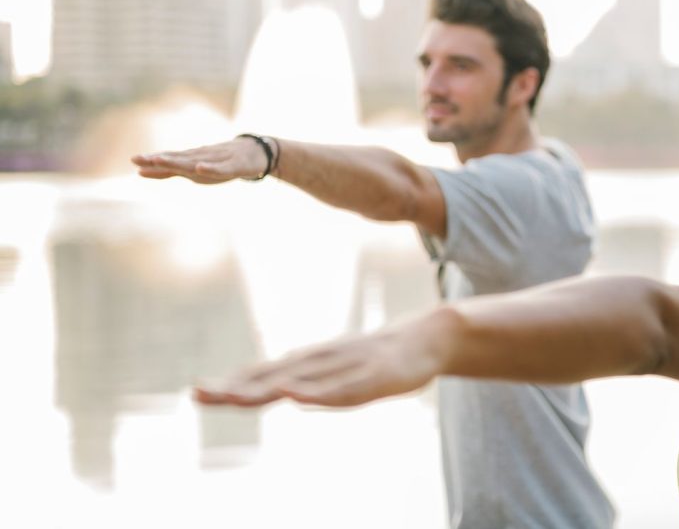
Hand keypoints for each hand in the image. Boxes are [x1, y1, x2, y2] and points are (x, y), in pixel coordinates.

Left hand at [131, 137, 266, 183]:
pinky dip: (209, 168)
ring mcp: (218, 160)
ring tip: (162, 161)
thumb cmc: (227, 160)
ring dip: (178, 162)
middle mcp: (203, 158)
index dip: (154, 162)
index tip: (135, 161)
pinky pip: (220, 168)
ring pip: (196, 161)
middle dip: (160, 160)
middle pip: (179, 159)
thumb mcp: (200, 167)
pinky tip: (200, 167)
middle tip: (141, 159)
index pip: (171, 160)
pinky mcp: (234, 165)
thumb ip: (177, 169)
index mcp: (194, 160)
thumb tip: (149, 168)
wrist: (257, 152)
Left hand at [194, 315, 448, 407]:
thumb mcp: (339, 370)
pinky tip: (297, 398)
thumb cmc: (379, 356)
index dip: (231, 383)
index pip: (264, 375)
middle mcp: (322, 362)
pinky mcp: (372, 377)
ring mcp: (346, 368)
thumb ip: (310, 381)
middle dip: (235, 387)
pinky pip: (342, 389)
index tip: (196, 393)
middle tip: (197, 394)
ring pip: (301, 381)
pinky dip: (316, 394)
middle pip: (273, 377)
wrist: (427, 336)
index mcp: (312, 363)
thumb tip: (283, 391)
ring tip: (234, 397)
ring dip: (266, 389)